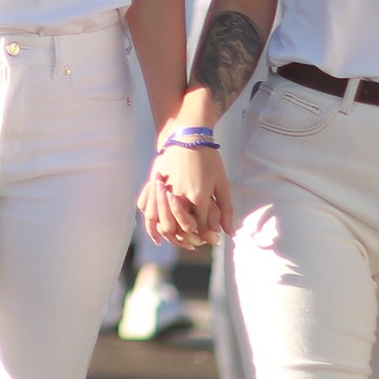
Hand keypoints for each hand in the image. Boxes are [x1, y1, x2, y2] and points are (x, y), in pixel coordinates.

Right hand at [142, 125, 232, 247]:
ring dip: (169, 234)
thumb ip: (226, 209)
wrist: (188, 136)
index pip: (201, 228)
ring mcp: (165, 190)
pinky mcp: (155, 184)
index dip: (206, 237)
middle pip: (180, 228)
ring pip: (162, 221)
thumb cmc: (209, 160)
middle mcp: (180, 196)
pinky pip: (149, 208)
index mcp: (199, 197)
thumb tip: (229, 233)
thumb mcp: (222, 183)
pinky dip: (151, 221)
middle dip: (188, 239)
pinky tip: (157, 229)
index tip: (210, 240)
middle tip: (194, 243)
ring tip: (176, 239)